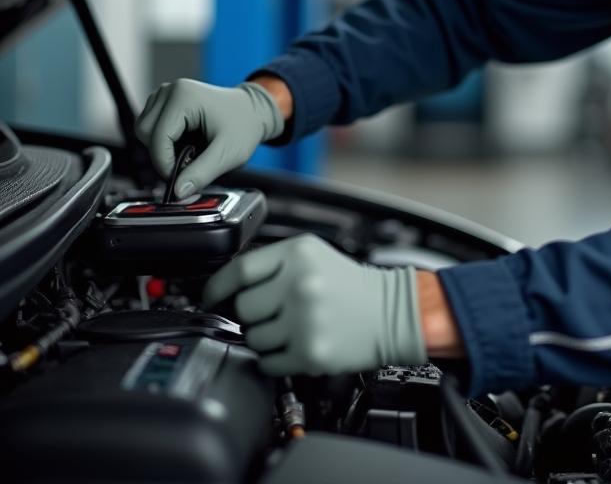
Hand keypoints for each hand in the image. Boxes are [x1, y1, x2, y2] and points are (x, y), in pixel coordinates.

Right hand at [134, 79, 284, 198]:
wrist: (253, 111)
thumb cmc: (244, 126)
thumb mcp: (228, 154)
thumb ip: (201, 173)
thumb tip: (178, 191)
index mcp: (184, 97)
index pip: (156, 137)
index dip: (164, 163)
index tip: (179, 178)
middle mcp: (171, 90)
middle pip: (144, 132)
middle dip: (162, 154)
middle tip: (187, 164)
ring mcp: (167, 92)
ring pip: (144, 129)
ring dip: (161, 147)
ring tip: (189, 150)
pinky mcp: (166, 100)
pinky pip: (151, 125)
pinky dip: (163, 139)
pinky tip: (184, 141)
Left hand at [203, 234, 426, 376]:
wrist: (393, 311)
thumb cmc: (350, 284)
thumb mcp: (312, 254)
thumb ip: (272, 264)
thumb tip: (224, 287)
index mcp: (299, 253)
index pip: (240, 270)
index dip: (217, 286)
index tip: (211, 296)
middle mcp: (300, 284)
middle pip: (243, 307)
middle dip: (253, 312)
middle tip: (275, 311)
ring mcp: (305, 320)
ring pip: (252, 337)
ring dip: (264, 337)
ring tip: (292, 327)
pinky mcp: (309, 353)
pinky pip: (267, 362)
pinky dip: (275, 359)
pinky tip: (297, 344)